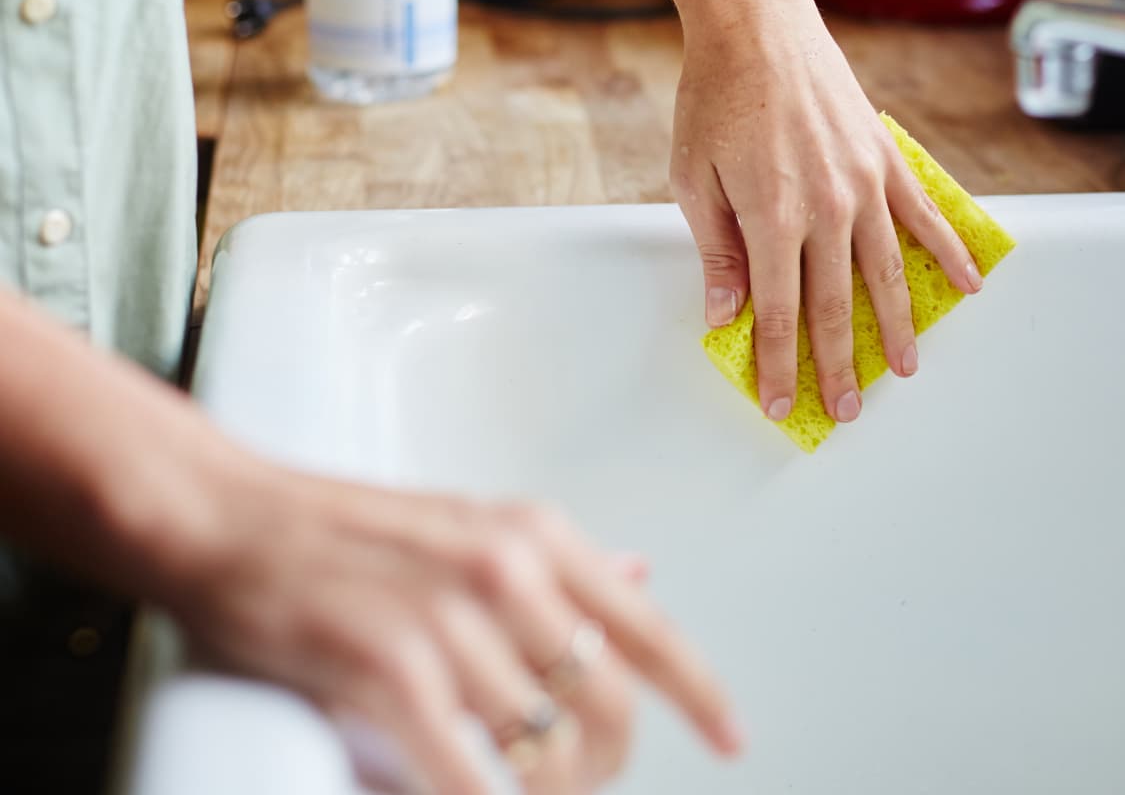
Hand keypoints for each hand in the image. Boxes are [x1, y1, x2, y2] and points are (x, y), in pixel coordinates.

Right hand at [161, 455, 740, 794]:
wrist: (232, 517)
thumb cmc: (345, 528)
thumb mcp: (474, 524)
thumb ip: (560, 560)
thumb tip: (637, 578)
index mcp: (535, 534)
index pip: (647, 626)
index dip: (700, 692)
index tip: (732, 735)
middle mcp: (507, 568)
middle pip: (608, 702)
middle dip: (608, 764)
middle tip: (589, 783)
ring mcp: (450, 617)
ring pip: (546, 746)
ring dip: (549, 793)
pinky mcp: (391, 665)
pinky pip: (470, 770)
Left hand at [670, 0, 980, 424]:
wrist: (756, 22)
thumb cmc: (715, 95)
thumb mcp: (693, 178)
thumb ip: (716, 250)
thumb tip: (726, 312)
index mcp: (773, 216)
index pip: (778, 313)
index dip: (779, 364)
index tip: (780, 403)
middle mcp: (828, 207)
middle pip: (835, 306)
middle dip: (838, 365)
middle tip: (845, 409)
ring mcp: (864, 182)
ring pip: (886, 273)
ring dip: (895, 327)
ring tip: (904, 367)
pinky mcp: (885, 158)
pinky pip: (924, 216)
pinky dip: (948, 253)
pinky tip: (966, 284)